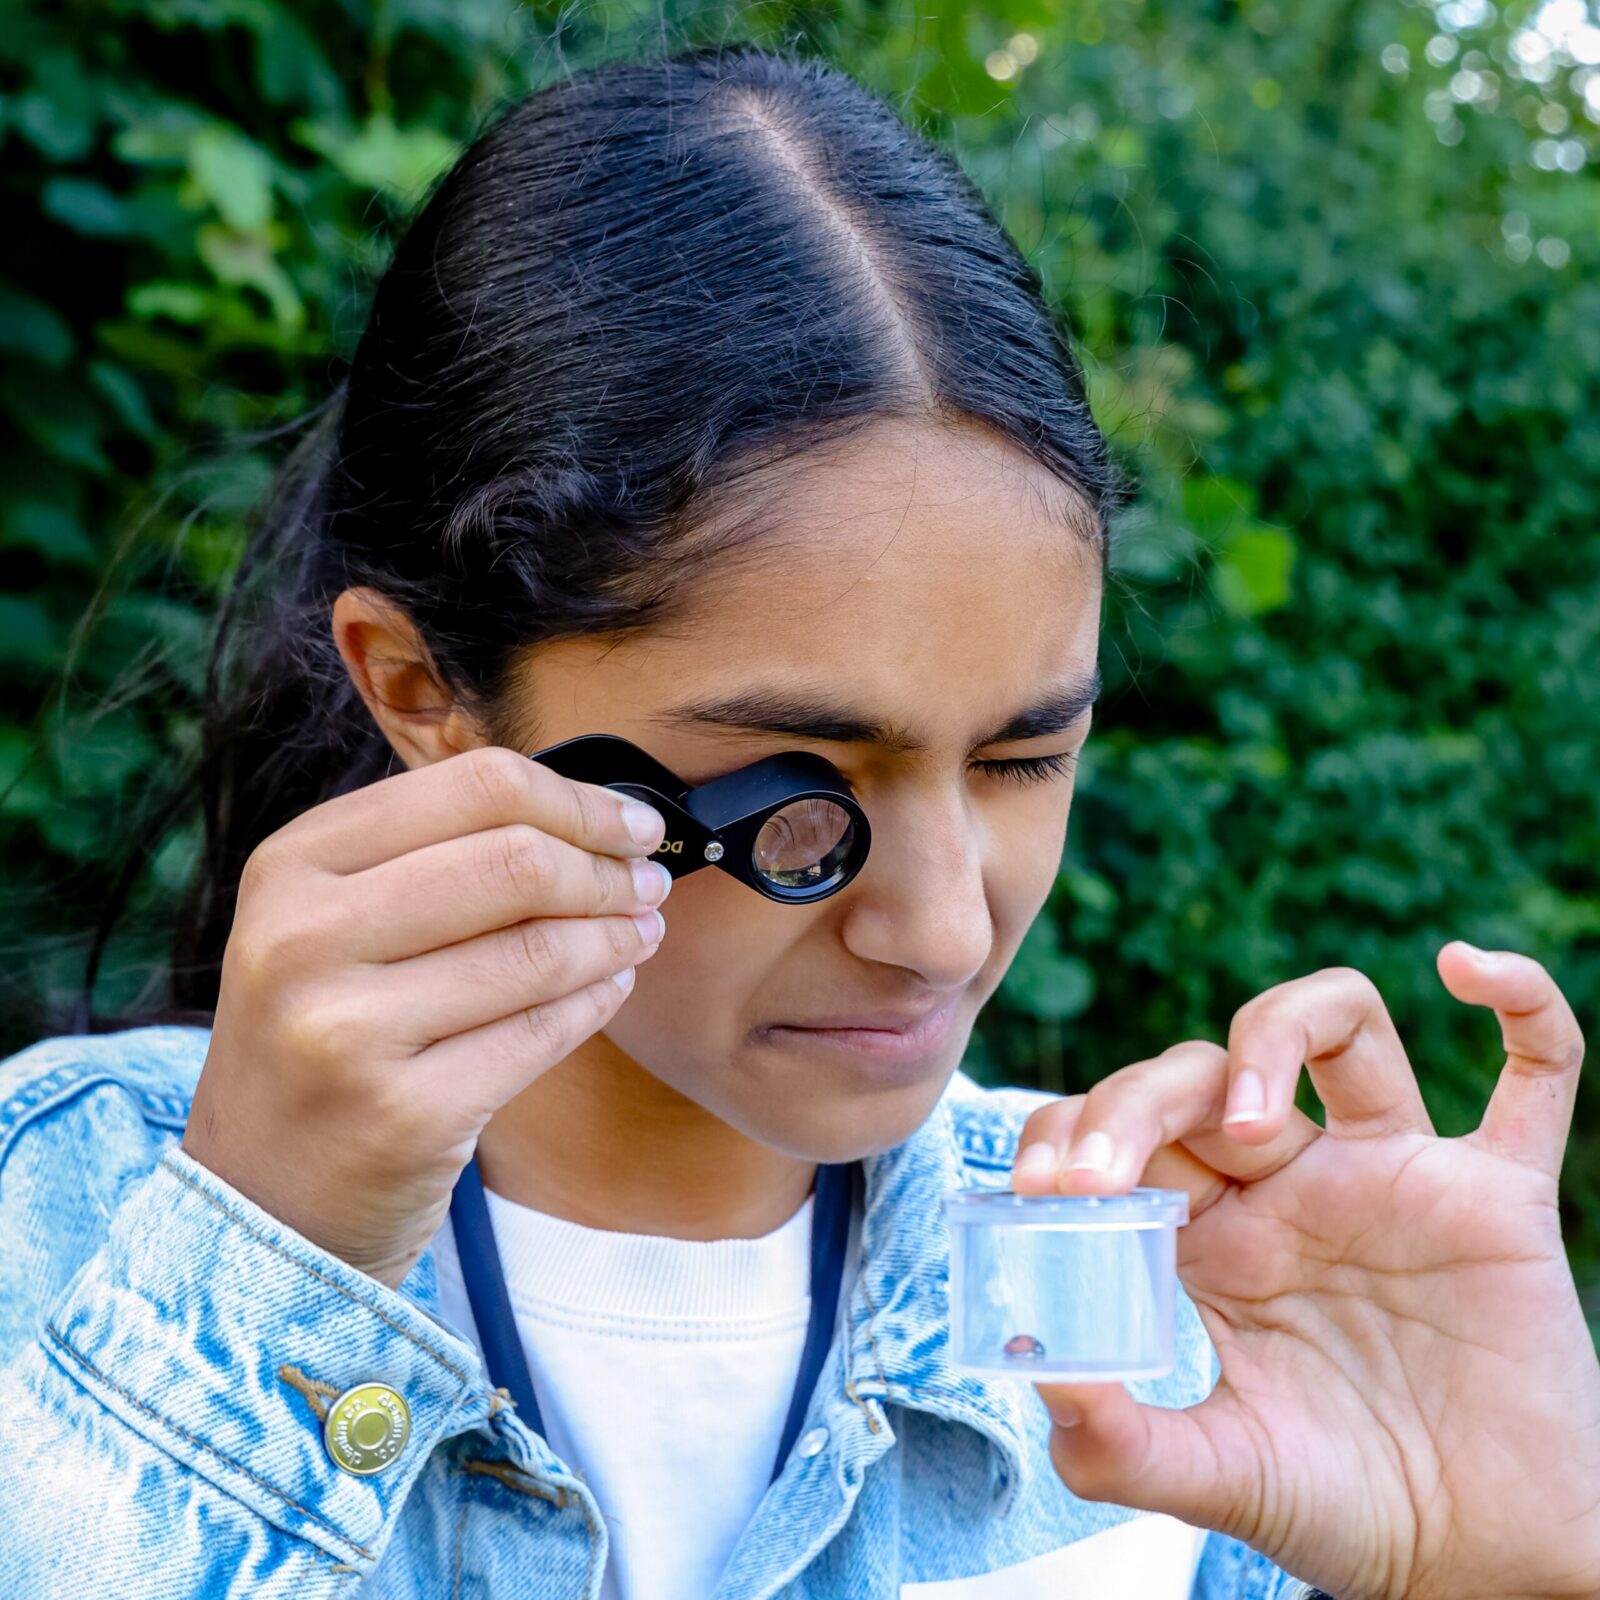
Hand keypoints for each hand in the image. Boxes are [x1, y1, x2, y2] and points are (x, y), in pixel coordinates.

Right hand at [184, 745, 671, 1286]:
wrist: (262, 1200)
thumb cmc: (324, 1036)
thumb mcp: (335, 925)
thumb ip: (438, 856)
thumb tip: (594, 817)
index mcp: (293, 866)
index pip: (475, 788)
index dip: (578, 801)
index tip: (633, 823)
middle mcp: (304, 939)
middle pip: (516, 860)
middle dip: (609, 871)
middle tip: (648, 883)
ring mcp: (348, 1031)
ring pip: (540, 949)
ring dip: (616, 936)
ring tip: (641, 932)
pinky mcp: (406, 1114)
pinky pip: (543, 1032)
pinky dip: (598, 1000)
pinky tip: (613, 986)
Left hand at [1010, 946, 1599, 1599]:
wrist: (1482, 1563)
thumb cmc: (1346, 1509)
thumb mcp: (1217, 1476)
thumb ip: (1122, 1442)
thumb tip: (1040, 1375)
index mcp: (1214, 1232)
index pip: (1123, 1126)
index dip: (1073, 1130)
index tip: (1042, 1187)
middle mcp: (1293, 1184)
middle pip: (1202, 1071)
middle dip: (1134, 1099)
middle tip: (1100, 1176)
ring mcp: (1395, 1176)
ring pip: (1337, 1027)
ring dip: (1278, 1036)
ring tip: (1251, 1131)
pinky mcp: (1496, 1195)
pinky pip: (1533, 1073)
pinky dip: (1521, 1005)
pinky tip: (1468, 970)